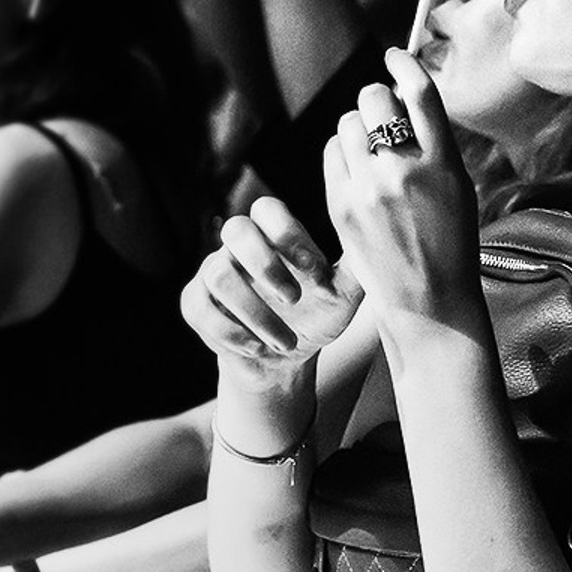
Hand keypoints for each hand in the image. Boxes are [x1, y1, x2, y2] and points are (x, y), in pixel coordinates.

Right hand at [180, 197, 359, 384]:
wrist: (286, 361)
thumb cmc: (316, 317)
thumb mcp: (343, 296)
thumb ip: (355, 270)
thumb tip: (376, 244)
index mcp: (273, 235)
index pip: (268, 210)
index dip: (288, 234)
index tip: (315, 271)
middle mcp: (240, 247)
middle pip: (236, 228)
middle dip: (265, 264)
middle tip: (294, 300)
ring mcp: (213, 273)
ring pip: (218, 274)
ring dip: (256, 313)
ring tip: (286, 341)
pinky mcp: (195, 304)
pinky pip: (200, 309)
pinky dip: (231, 333)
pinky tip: (257, 349)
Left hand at [324, 48, 483, 341]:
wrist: (428, 299)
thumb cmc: (449, 239)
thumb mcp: (457, 185)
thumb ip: (432, 142)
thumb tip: (402, 96)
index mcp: (441, 164)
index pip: (419, 93)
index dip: (404, 65)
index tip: (396, 56)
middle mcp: (402, 172)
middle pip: (374, 99)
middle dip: (378, 98)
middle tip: (385, 115)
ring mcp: (367, 190)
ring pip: (347, 123)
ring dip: (360, 127)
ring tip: (373, 152)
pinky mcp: (340, 205)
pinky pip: (332, 152)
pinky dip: (342, 152)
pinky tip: (356, 170)